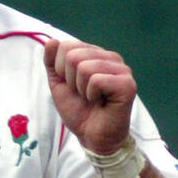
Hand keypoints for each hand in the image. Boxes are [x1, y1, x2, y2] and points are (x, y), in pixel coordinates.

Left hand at [43, 38, 136, 154]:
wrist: (92, 137)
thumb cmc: (79, 111)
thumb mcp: (59, 84)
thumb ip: (52, 63)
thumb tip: (51, 41)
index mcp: (96, 54)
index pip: (66, 46)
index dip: (61, 70)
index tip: (73, 86)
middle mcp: (111, 58)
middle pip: (73, 55)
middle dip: (70, 80)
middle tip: (83, 95)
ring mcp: (122, 70)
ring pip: (84, 67)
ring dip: (81, 89)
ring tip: (92, 99)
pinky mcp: (127, 84)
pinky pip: (96, 80)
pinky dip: (91, 95)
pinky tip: (101, 102)